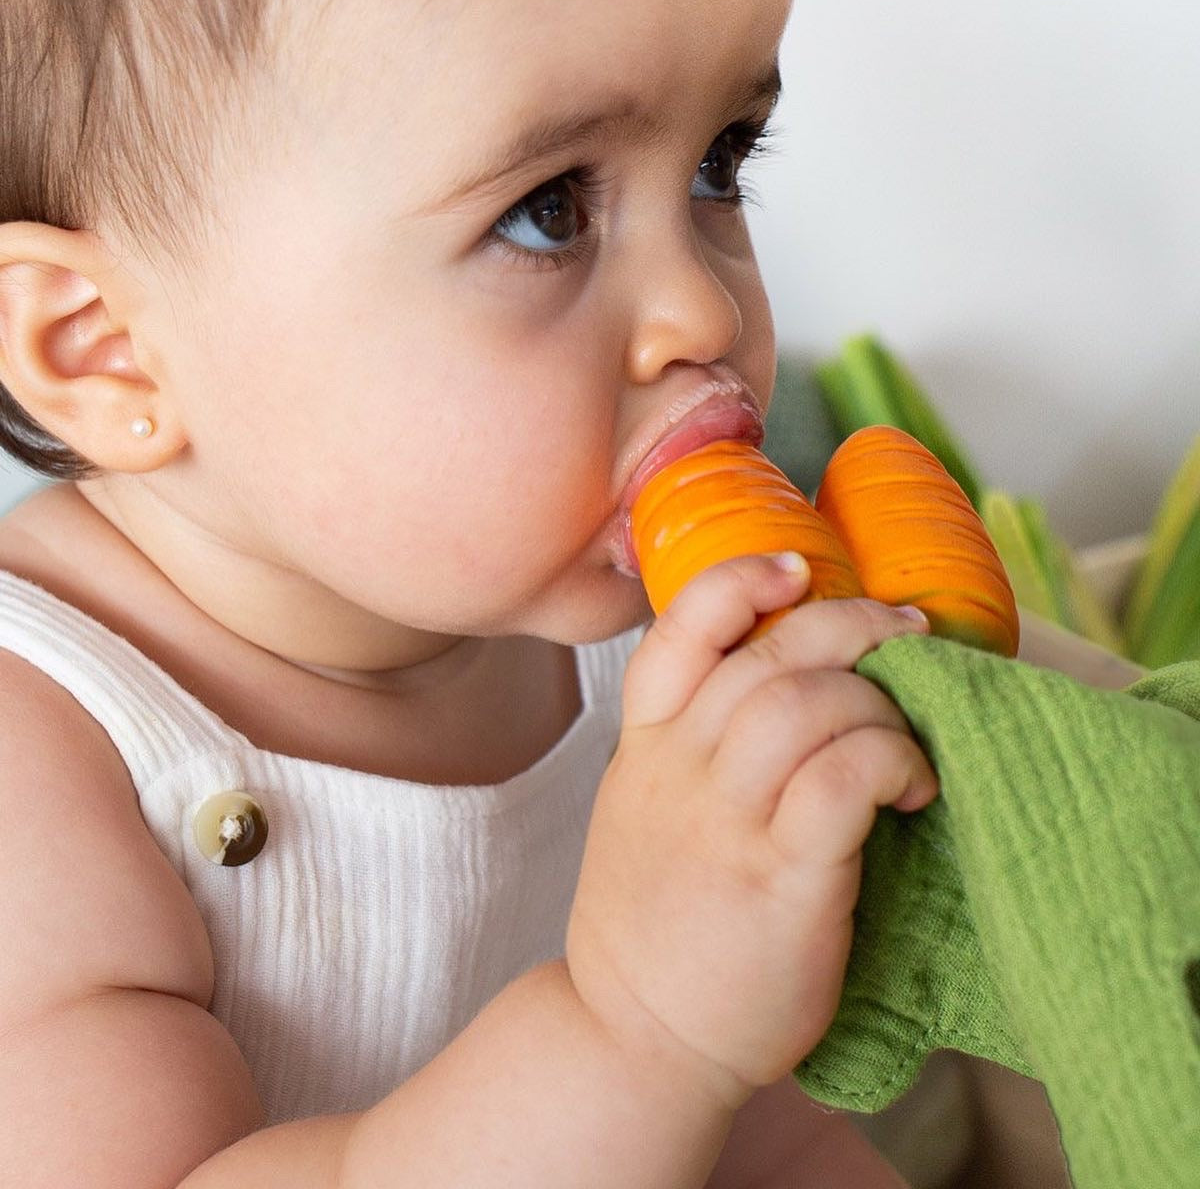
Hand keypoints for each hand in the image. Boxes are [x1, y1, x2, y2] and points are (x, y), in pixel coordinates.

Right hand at [567, 554, 936, 1108]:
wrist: (635, 1038)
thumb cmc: (656, 922)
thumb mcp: (643, 812)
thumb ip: (690, 746)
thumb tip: (784, 685)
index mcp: (644, 747)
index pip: (679, 631)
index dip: (741, 580)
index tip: (796, 568)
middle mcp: (678, 770)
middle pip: (770, 653)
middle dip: (852, 623)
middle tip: (906, 633)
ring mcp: (725, 822)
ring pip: (808, 703)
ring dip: (880, 702)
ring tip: (908, 737)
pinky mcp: (780, 879)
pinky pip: (844, 777)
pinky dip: (893, 760)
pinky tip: (914, 787)